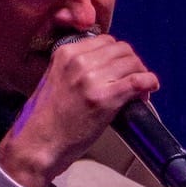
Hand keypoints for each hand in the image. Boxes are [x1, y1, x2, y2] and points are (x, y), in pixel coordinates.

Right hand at [0, 33, 157, 186]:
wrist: (35, 145)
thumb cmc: (44, 121)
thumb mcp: (54, 80)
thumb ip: (74, 69)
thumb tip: (103, 67)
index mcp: (65, 53)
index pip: (105, 41)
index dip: (118, 55)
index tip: (120, 69)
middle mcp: (79, 61)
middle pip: (122, 49)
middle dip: (132, 63)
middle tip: (134, 81)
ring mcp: (92, 79)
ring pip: (132, 63)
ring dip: (141, 74)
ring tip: (140, 92)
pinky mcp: (104, 99)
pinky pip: (138, 81)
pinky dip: (149, 83)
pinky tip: (150, 89)